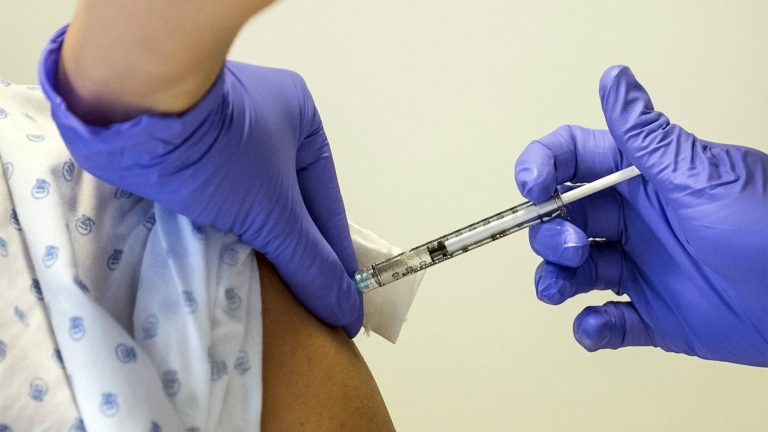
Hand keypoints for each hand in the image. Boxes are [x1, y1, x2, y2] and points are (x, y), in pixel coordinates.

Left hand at [43, 59, 362, 335]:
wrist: (127, 108)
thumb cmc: (218, 152)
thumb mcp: (272, 211)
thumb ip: (311, 262)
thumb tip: (347, 311)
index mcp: (301, 117)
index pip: (326, 200)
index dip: (335, 255)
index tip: (344, 304)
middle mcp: (267, 117)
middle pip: (289, 200)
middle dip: (295, 248)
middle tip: (308, 304)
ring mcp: (222, 127)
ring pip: (253, 197)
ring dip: (260, 239)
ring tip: (273, 294)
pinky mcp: (184, 141)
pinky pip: (219, 193)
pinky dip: (226, 225)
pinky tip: (230, 258)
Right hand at [514, 65, 767, 365]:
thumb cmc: (765, 229)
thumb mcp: (700, 177)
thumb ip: (647, 135)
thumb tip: (613, 77)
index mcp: (641, 180)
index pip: (573, 160)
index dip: (541, 167)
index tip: (531, 188)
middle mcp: (634, 221)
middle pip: (561, 219)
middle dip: (550, 234)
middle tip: (574, 250)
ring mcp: (640, 268)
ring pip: (572, 271)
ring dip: (555, 280)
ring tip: (561, 292)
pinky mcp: (652, 314)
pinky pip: (605, 322)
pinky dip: (591, 328)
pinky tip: (596, 328)